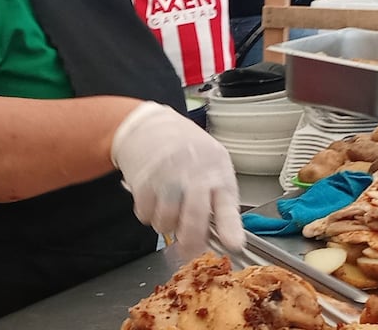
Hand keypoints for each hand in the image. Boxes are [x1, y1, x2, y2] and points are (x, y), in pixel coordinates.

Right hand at [111, 102, 243, 259]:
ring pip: (166, 223)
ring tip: (169, 211)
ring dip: (166, 225)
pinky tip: (154, 199)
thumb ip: (218, 196)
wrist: (150, 126)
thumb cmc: (186, 148)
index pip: (227, 205)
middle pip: (194, 219)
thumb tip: (224, 236)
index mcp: (217, 173)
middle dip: (191, 242)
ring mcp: (167, 177)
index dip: (231, 229)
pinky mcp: (143, 181)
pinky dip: (148, 214)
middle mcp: (193, 174)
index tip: (234, 246)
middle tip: (188, 250)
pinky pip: (145, 215)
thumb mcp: (213, 163)